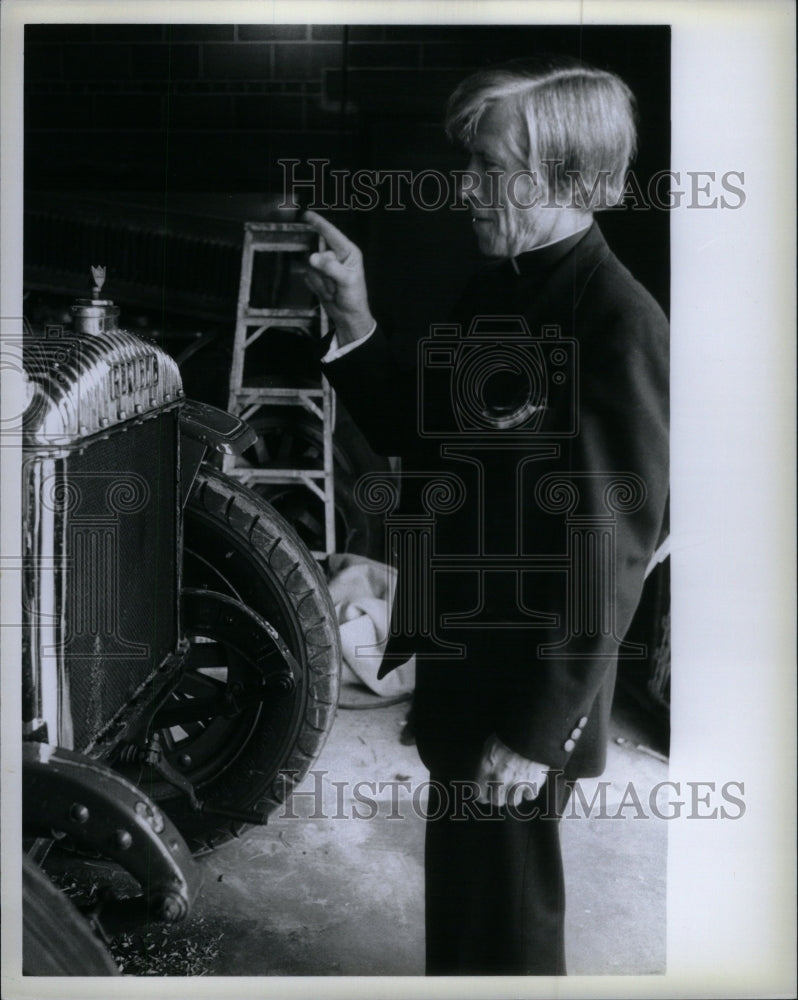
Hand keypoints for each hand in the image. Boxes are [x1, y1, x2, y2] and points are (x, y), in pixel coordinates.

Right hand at [302, 210, 375, 344]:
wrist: (348, 316)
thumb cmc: (354, 297)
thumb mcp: (347, 281)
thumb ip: (331, 267)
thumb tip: (313, 257)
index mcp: (348, 252)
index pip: (331, 233)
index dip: (318, 223)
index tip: (307, 215)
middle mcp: (336, 256)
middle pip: (318, 253)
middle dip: (324, 272)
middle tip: (334, 284)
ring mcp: (326, 266)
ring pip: (311, 267)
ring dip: (321, 282)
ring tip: (333, 290)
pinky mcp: (318, 276)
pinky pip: (308, 277)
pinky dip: (317, 287)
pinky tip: (327, 292)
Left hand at [474, 734, 548, 808]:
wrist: (531, 731)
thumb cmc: (509, 735)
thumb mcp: (490, 745)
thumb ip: (486, 762)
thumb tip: (485, 773)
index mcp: (486, 769)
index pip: (479, 794)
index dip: (483, 794)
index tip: (486, 793)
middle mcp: (500, 780)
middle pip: (496, 801)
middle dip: (499, 796)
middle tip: (503, 788)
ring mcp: (517, 784)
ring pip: (513, 802)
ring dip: (514, 794)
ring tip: (517, 783)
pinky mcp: (533, 784)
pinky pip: (530, 796)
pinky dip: (530, 790)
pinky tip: (530, 780)